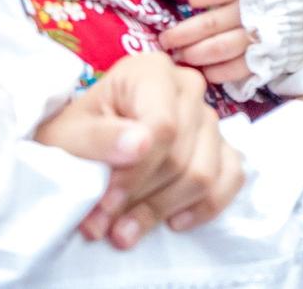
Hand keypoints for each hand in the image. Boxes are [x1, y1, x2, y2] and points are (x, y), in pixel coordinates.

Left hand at [32, 51, 244, 248]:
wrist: (84, 145)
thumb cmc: (77, 135)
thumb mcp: (71, 135)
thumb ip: (102, 138)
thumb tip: (140, 145)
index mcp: (152, 71)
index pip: (163, 127)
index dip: (136, 172)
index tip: (106, 202)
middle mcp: (188, 87)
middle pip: (180, 156)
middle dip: (141, 199)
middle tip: (104, 225)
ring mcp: (209, 118)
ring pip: (204, 175)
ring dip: (163, 210)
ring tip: (124, 232)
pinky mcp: (221, 146)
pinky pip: (231, 179)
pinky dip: (204, 207)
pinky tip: (172, 222)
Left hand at [157, 0, 254, 84]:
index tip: (188, 2)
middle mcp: (252, 8)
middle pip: (211, 23)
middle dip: (183, 33)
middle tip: (166, 39)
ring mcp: (260, 34)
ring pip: (222, 47)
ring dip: (197, 54)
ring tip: (181, 55)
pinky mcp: (268, 56)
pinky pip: (239, 68)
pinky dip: (219, 72)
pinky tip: (205, 71)